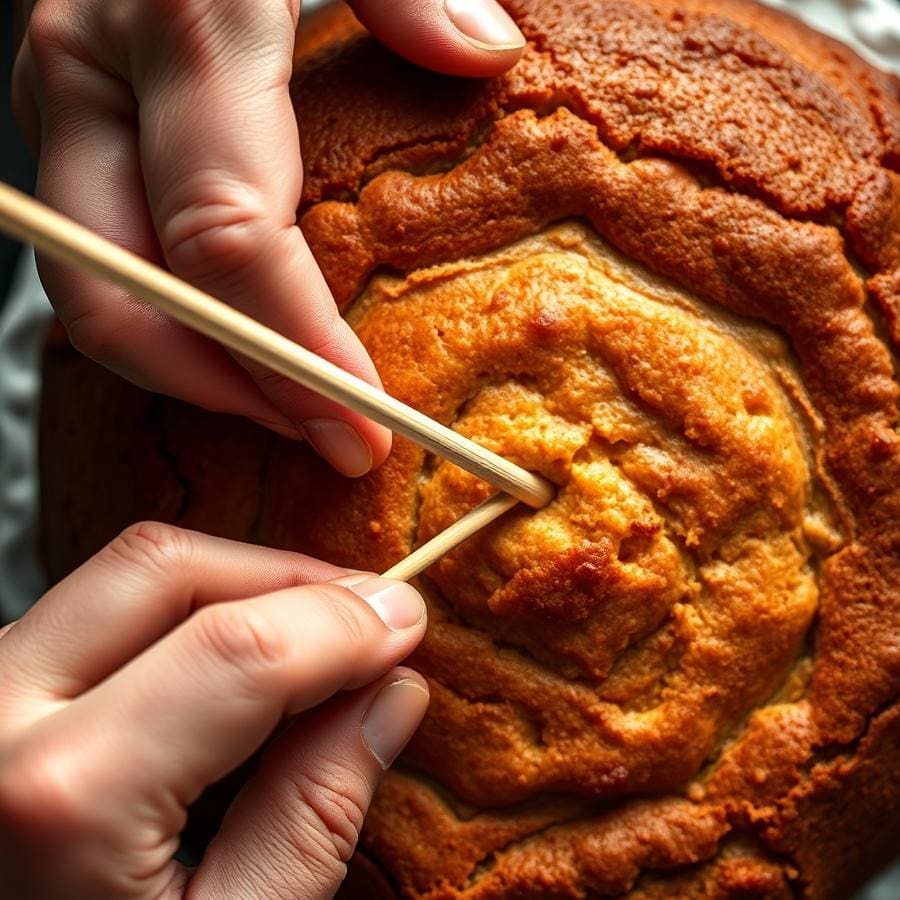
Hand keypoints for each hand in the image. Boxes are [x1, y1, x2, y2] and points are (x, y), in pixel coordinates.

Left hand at [0, 523, 428, 898]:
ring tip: (310, 635)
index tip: (404, 621)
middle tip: (362, 614)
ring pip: (125, 576)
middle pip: (165, 570)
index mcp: (62, 797)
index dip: (341, 622)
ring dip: (235, 584)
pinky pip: (97, 611)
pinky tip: (237, 660)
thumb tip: (390, 696)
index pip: (237, 649)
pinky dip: (184, 613)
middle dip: (284, 577)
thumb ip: (314, 813)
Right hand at [11, 0, 524, 476]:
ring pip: (100, 299)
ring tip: (297, 410)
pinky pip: (105, 266)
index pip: (228, 239)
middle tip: (332, 440)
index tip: (365, 422)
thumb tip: (484, 53)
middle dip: (238, 392)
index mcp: (181, 24)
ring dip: (201, 374)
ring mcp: (64, 105)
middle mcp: (94, 75)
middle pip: (133, 298)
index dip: (296, 351)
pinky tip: (245, 349)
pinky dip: (175, 327)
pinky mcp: (67, 127)